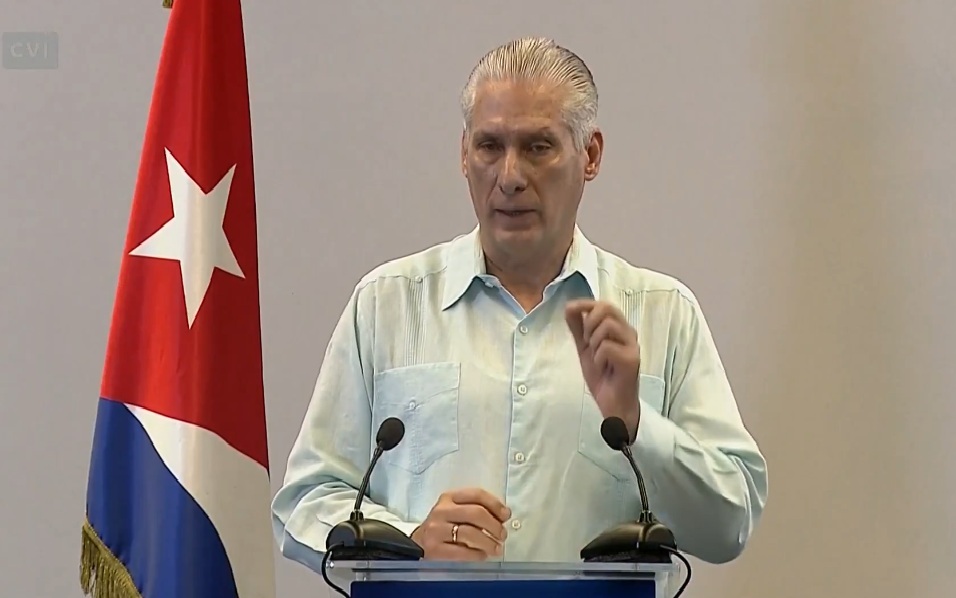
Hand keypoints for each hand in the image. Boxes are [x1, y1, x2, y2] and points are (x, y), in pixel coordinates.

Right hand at [411, 488, 510, 560]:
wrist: (416, 545)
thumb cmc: (442, 527)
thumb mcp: (454, 511)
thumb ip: (475, 509)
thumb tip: (503, 516)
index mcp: (449, 497)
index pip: (477, 494)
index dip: (495, 504)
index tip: (506, 515)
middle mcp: (442, 510)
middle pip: (476, 513)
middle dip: (494, 525)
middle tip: (502, 535)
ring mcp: (437, 530)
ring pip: (470, 533)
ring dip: (489, 542)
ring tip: (496, 549)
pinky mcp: (435, 549)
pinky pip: (462, 551)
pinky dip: (477, 554)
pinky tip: (482, 555)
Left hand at [565, 299, 641, 440]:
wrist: (612, 404)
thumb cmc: (603, 376)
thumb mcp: (585, 348)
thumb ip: (578, 328)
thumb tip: (569, 306)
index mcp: (619, 328)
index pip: (604, 305)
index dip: (586, 304)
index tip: (571, 310)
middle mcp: (628, 333)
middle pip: (607, 309)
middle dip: (589, 323)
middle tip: (587, 343)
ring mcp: (632, 345)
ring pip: (607, 326)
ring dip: (594, 342)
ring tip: (597, 358)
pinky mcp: (632, 359)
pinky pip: (607, 346)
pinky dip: (598, 358)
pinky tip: (603, 368)